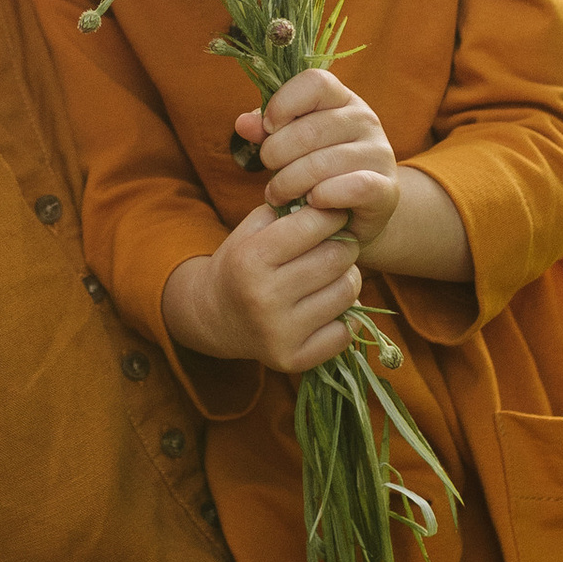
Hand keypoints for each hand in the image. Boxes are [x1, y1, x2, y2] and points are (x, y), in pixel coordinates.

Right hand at [163, 200, 361, 373]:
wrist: (214, 317)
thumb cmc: (241, 264)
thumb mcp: (251, 230)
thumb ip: (288, 211)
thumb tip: (335, 201)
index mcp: (250, 259)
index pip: (313, 225)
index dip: (332, 216)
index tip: (335, 216)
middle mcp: (263, 298)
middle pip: (337, 258)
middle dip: (344, 245)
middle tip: (337, 245)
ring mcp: (280, 333)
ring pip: (347, 292)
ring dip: (348, 278)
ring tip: (332, 275)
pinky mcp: (294, 360)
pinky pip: (347, 331)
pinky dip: (347, 315)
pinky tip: (330, 305)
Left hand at [237, 71, 399, 240]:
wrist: (358, 212)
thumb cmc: (318, 171)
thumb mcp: (291, 145)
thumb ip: (268, 130)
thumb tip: (243, 123)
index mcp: (342, 99)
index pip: (316, 82)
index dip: (284, 102)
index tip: (268, 128)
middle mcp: (365, 120)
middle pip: (311, 128)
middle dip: (277, 154)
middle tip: (268, 173)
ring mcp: (380, 153)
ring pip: (324, 162)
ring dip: (289, 183)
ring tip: (277, 196)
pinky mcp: (387, 189)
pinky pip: (354, 187)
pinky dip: (325, 196)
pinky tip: (312, 202)